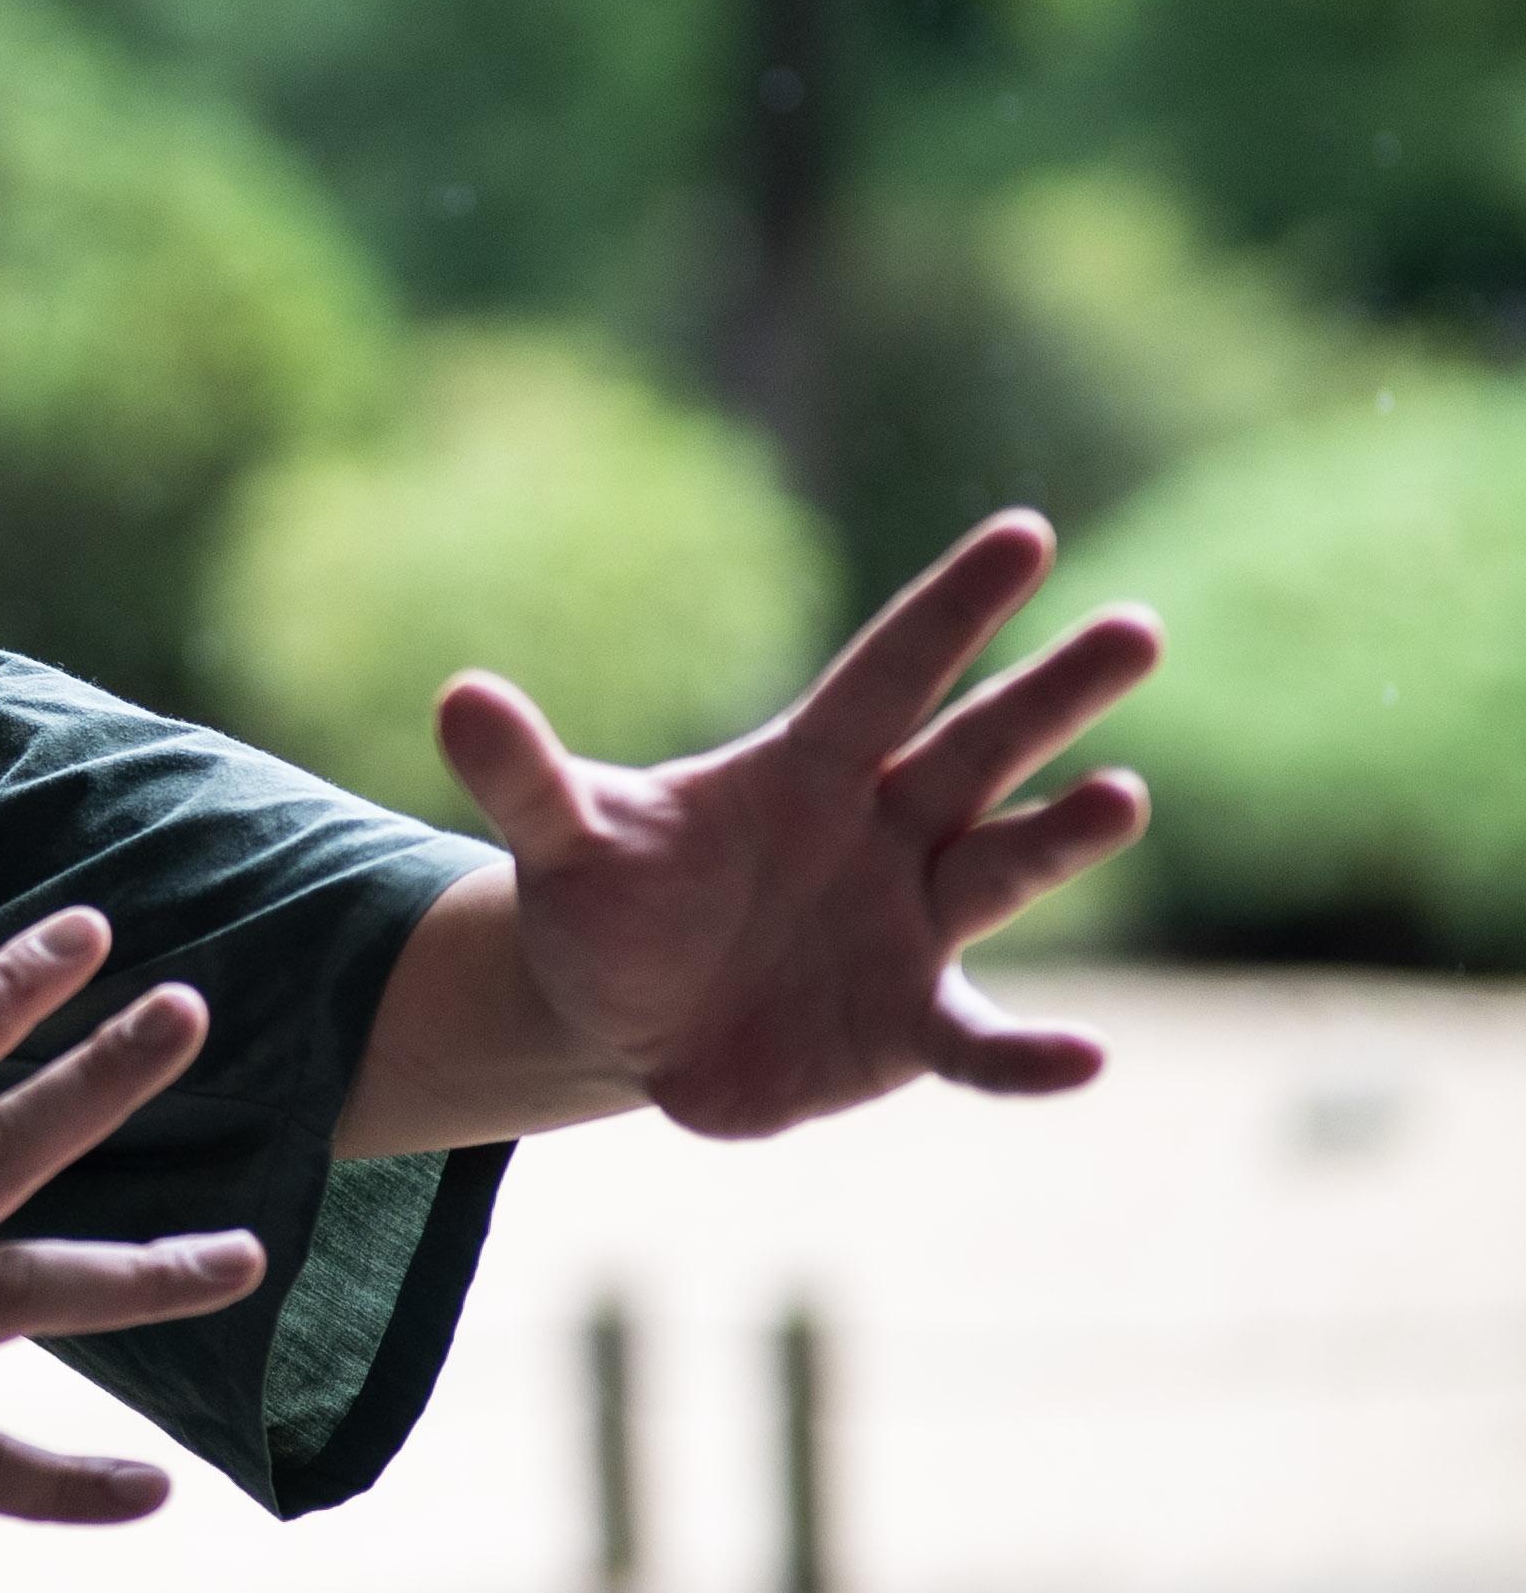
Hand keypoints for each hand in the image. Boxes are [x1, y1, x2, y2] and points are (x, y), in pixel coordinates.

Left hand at [438, 507, 1155, 1142]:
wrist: (617, 1018)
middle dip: (1052, 694)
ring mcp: (908, 928)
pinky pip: (977, 1042)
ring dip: (1060, 840)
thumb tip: (455, 697)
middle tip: (1137, 626)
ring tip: (1121, 796)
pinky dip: (1028, 1057)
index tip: (1029, 530)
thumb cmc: (608, 903)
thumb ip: (524, 776)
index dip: (951, 606)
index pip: (887, 670)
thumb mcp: (562, 841)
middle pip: (977, 749)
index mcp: (806, 766)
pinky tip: (1083, 1061)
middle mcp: (882, 832)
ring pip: (1002, 870)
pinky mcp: (908, 1028)